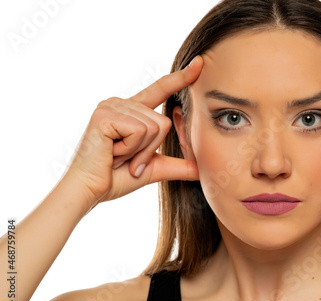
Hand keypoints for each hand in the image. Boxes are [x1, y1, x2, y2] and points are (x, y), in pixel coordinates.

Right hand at [64, 56, 202, 205]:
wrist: (91, 191)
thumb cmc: (116, 178)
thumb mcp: (154, 168)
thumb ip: (178, 165)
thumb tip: (203, 169)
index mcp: (132, 111)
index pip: (161, 89)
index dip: (181, 78)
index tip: (199, 63)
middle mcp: (121, 103)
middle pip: (163, 122)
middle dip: (150, 149)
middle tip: (127, 160)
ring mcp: (111, 106)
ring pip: (154, 127)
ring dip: (140, 151)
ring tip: (118, 157)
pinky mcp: (105, 115)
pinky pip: (139, 131)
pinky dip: (130, 150)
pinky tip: (112, 153)